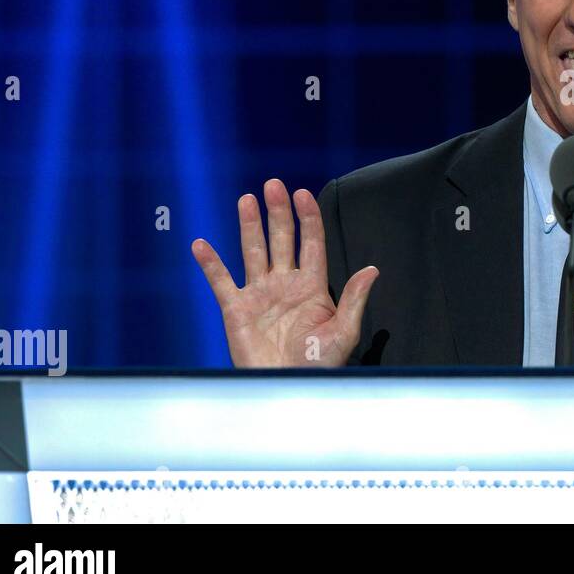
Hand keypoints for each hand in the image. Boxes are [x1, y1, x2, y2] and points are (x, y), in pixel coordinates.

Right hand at [191, 178, 378, 367]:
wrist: (287, 388)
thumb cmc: (319, 364)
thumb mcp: (343, 332)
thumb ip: (354, 300)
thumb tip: (372, 269)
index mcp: (312, 286)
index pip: (311, 243)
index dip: (307, 219)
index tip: (303, 194)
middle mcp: (285, 283)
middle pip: (281, 239)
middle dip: (278, 212)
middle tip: (273, 185)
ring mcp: (259, 294)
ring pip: (253, 251)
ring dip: (249, 225)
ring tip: (247, 199)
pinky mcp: (236, 309)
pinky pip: (221, 281)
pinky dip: (211, 263)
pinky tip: (202, 244)